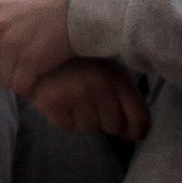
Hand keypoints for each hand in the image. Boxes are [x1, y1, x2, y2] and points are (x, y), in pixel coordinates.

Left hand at [0, 0, 75, 93]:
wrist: (81, 8)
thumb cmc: (56, 1)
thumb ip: (4, 9)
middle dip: (4, 71)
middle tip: (21, 68)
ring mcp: (13, 44)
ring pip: (5, 79)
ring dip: (19, 80)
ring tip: (33, 73)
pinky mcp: (31, 60)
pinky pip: (21, 85)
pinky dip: (31, 88)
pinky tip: (41, 80)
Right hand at [30, 58, 153, 139]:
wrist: (42, 45)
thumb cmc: (82, 64)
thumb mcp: (110, 75)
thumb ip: (127, 103)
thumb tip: (131, 137)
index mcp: (116, 75)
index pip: (138, 116)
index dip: (136, 130)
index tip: (128, 133)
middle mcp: (98, 84)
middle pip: (112, 127)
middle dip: (104, 120)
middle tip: (91, 100)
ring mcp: (74, 93)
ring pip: (88, 129)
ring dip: (82, 119)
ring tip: (73, 98)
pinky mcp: (51, 100)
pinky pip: (65, 126)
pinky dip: (63, 118)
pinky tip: (60, 100)